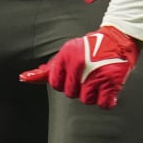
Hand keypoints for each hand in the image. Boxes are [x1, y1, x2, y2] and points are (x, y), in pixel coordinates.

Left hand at [19, 26, 139, 108]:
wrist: (117, 39)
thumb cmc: (90, 48)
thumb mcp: (68, 52)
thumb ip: (50, 68)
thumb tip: (25, 78)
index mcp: (66, 57)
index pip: (55, 83)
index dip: (63, 83)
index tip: (72, 77)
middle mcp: (79, 65)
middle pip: (70, 93)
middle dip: (78, 88)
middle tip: (87, 78)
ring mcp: (95, 74)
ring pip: (86, 100)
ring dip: (93, 95)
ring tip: (98, 81)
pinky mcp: (111, 82)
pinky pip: (104, 104)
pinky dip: (106, 101)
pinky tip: (108, 91)